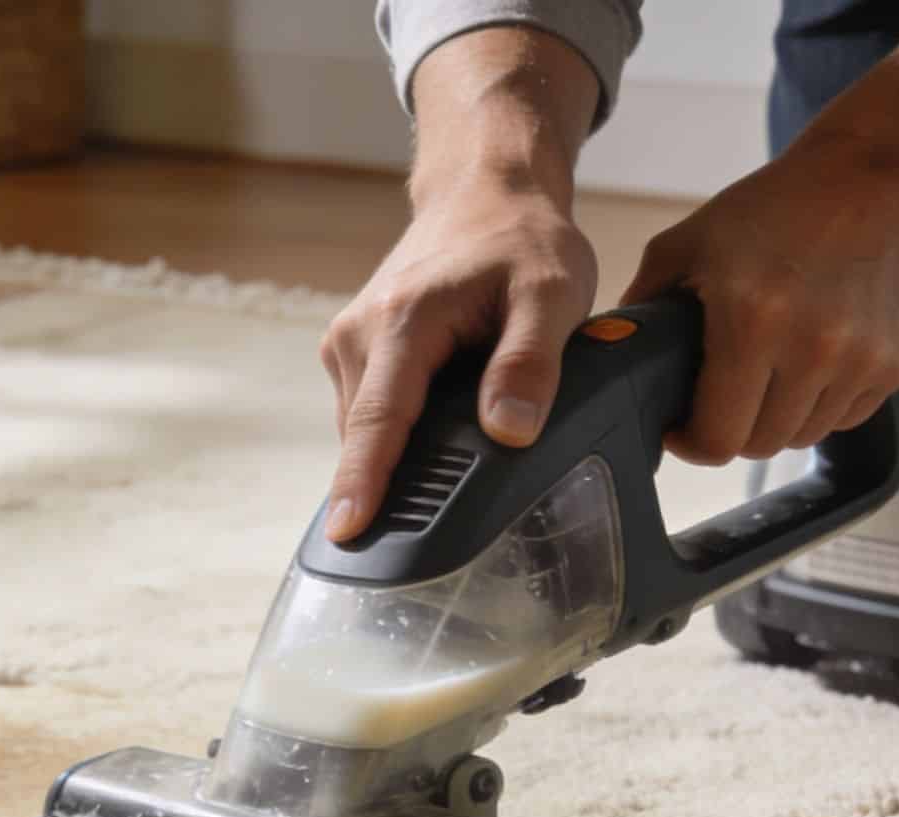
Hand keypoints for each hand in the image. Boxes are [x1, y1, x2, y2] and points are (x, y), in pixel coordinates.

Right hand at [319, 24, 601, 543]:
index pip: (378, 418)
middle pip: (365, 435)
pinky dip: (394, 435)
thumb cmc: (521, 242)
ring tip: (446, 466)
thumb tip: (509, 431)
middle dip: (386, 487)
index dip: (364, 482)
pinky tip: (432, 436)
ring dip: (396, 457)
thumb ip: (532, 362)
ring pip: (363, 429)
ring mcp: (348, 342)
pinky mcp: (351, 351)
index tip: (346, 533)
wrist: (484, 194)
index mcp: (404, 321)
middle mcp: (359, 333)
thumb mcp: (552, 293)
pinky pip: (366, 414)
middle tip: (422, 539)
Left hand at [620, 137, 898, 465]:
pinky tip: (811, 361)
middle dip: (731, 430)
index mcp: (753, 322)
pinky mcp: (898, 363)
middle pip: (759, 445)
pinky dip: (823, 404)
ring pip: (803, 436)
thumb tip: (615, 352)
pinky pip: (847, 417)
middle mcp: (813, 348)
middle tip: (722, 399)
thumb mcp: (690, 242)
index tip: (683, 429)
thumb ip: (645, 304)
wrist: (883, 173)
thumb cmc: (784, 203)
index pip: (717, 437)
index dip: (691, 442)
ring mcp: (862, 360)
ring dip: (779, 418)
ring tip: (768, 373)